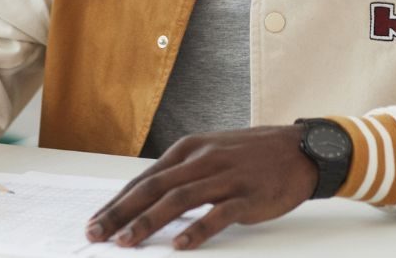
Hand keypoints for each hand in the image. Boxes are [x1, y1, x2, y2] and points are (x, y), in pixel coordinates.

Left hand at [86, 126, 315, 250]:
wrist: (300, 149)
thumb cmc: (250, 155)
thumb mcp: (209, 154)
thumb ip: (180, 174)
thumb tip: (143, 200)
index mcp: (188, 149)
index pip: (144, 179)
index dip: (116, 202)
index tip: (95, 221)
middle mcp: (202, 160)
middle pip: (153, 188)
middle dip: (120, 213)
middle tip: (96, 233)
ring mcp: (226, 176)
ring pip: (179, 199)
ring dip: (149, 222)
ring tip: (127, 242)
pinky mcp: (249, 195)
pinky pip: (219, 214)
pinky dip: (198, 230)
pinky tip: (180, 246)